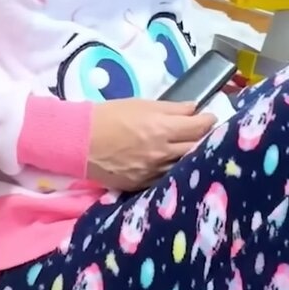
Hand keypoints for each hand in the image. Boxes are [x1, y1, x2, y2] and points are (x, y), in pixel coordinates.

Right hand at [86, 99, 216, 191]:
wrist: (78, 141)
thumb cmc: (110, 116)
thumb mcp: (142, 104)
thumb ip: (172, 108)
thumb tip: (194, 108)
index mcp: (162, 129)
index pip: (199, 127)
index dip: (209, 121)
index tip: (210, 117)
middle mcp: (161, 153)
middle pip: (196, 147)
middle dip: (204, 138)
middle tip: (205, 133)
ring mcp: (152, 171)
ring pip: (184, 165)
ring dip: (190, 156)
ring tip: (191, 148)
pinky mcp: (141, 184)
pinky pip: (165, 178)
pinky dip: (172, 170)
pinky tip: (173, 164)